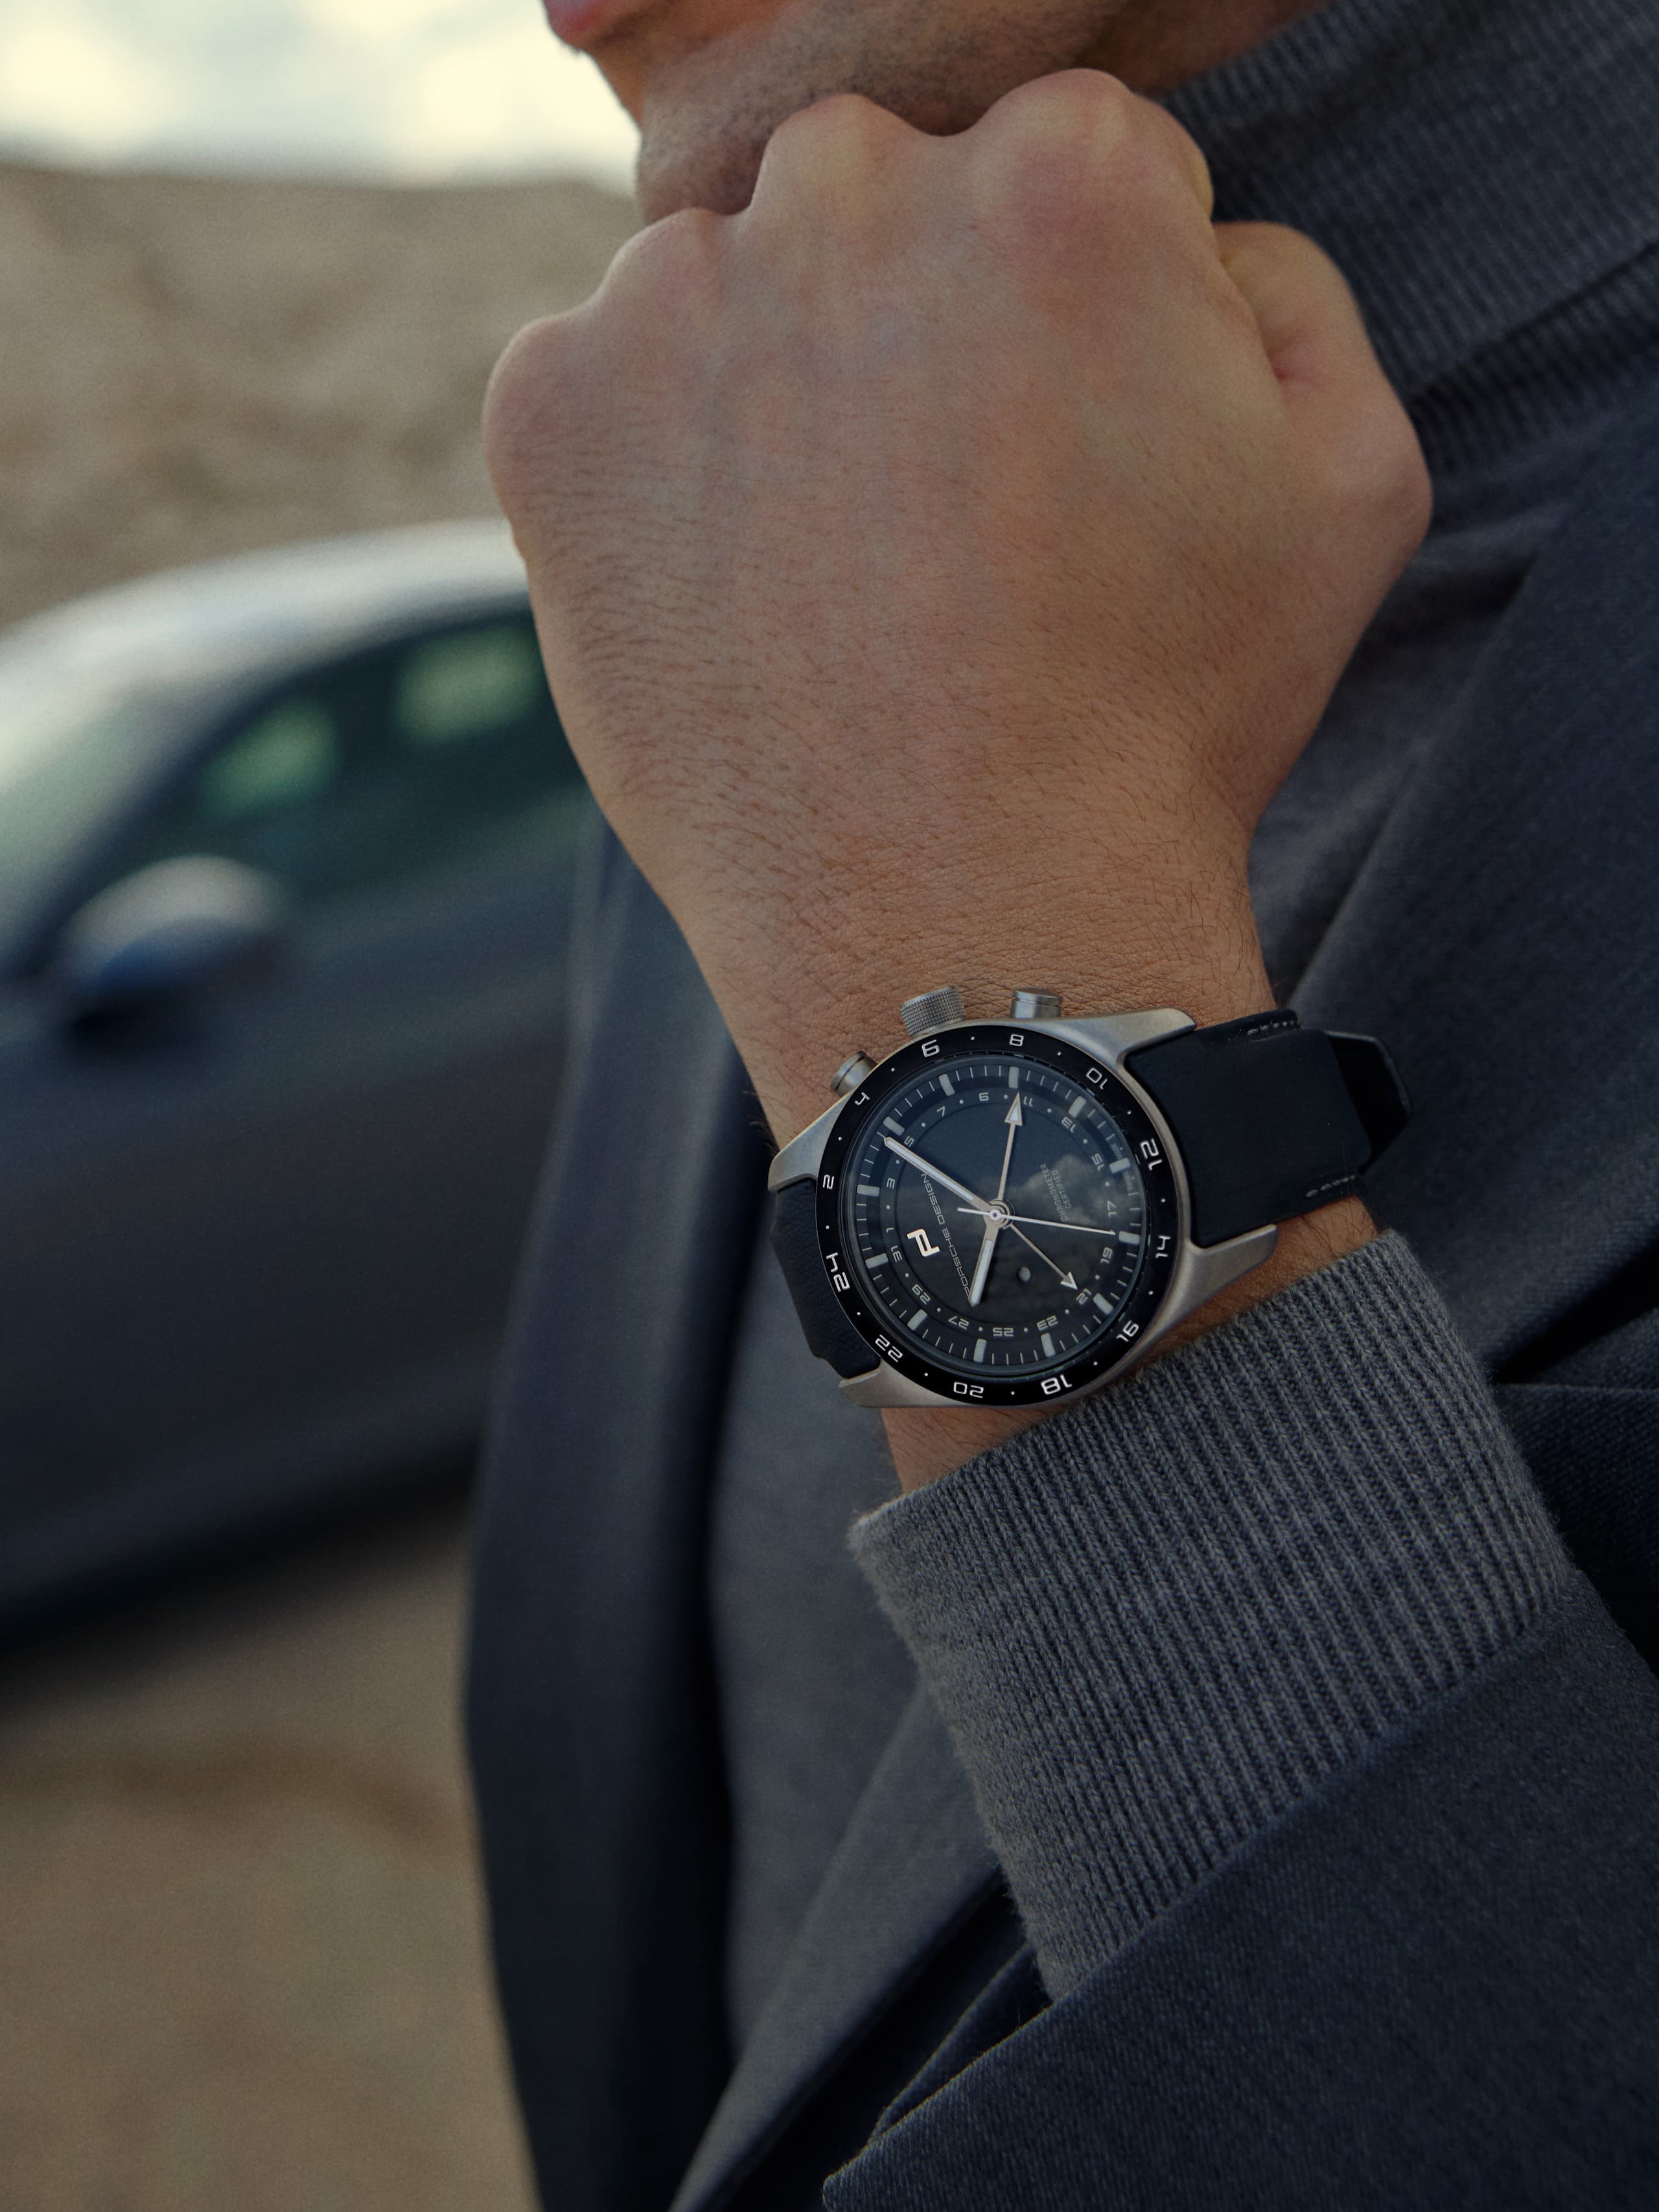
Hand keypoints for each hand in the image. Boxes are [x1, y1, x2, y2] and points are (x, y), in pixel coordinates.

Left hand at [485, 70, 1426, 1480]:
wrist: (964, 929)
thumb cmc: (1164, 726)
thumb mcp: (1347, 487)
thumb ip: (1282, 286)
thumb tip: (1185, 233)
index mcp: (1061, 179)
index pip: (1062, 161)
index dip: (1078, 316)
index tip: (1066, 450)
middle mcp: (852, 191)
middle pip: (886, 193)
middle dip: (918, 314)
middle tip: (945, 511)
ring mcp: (677, 299)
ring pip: (735, 281)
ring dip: (778, 377)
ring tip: (838, 570)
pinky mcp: (548, 410)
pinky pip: (606, 378)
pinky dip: (654, 461)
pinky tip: (733, 590)